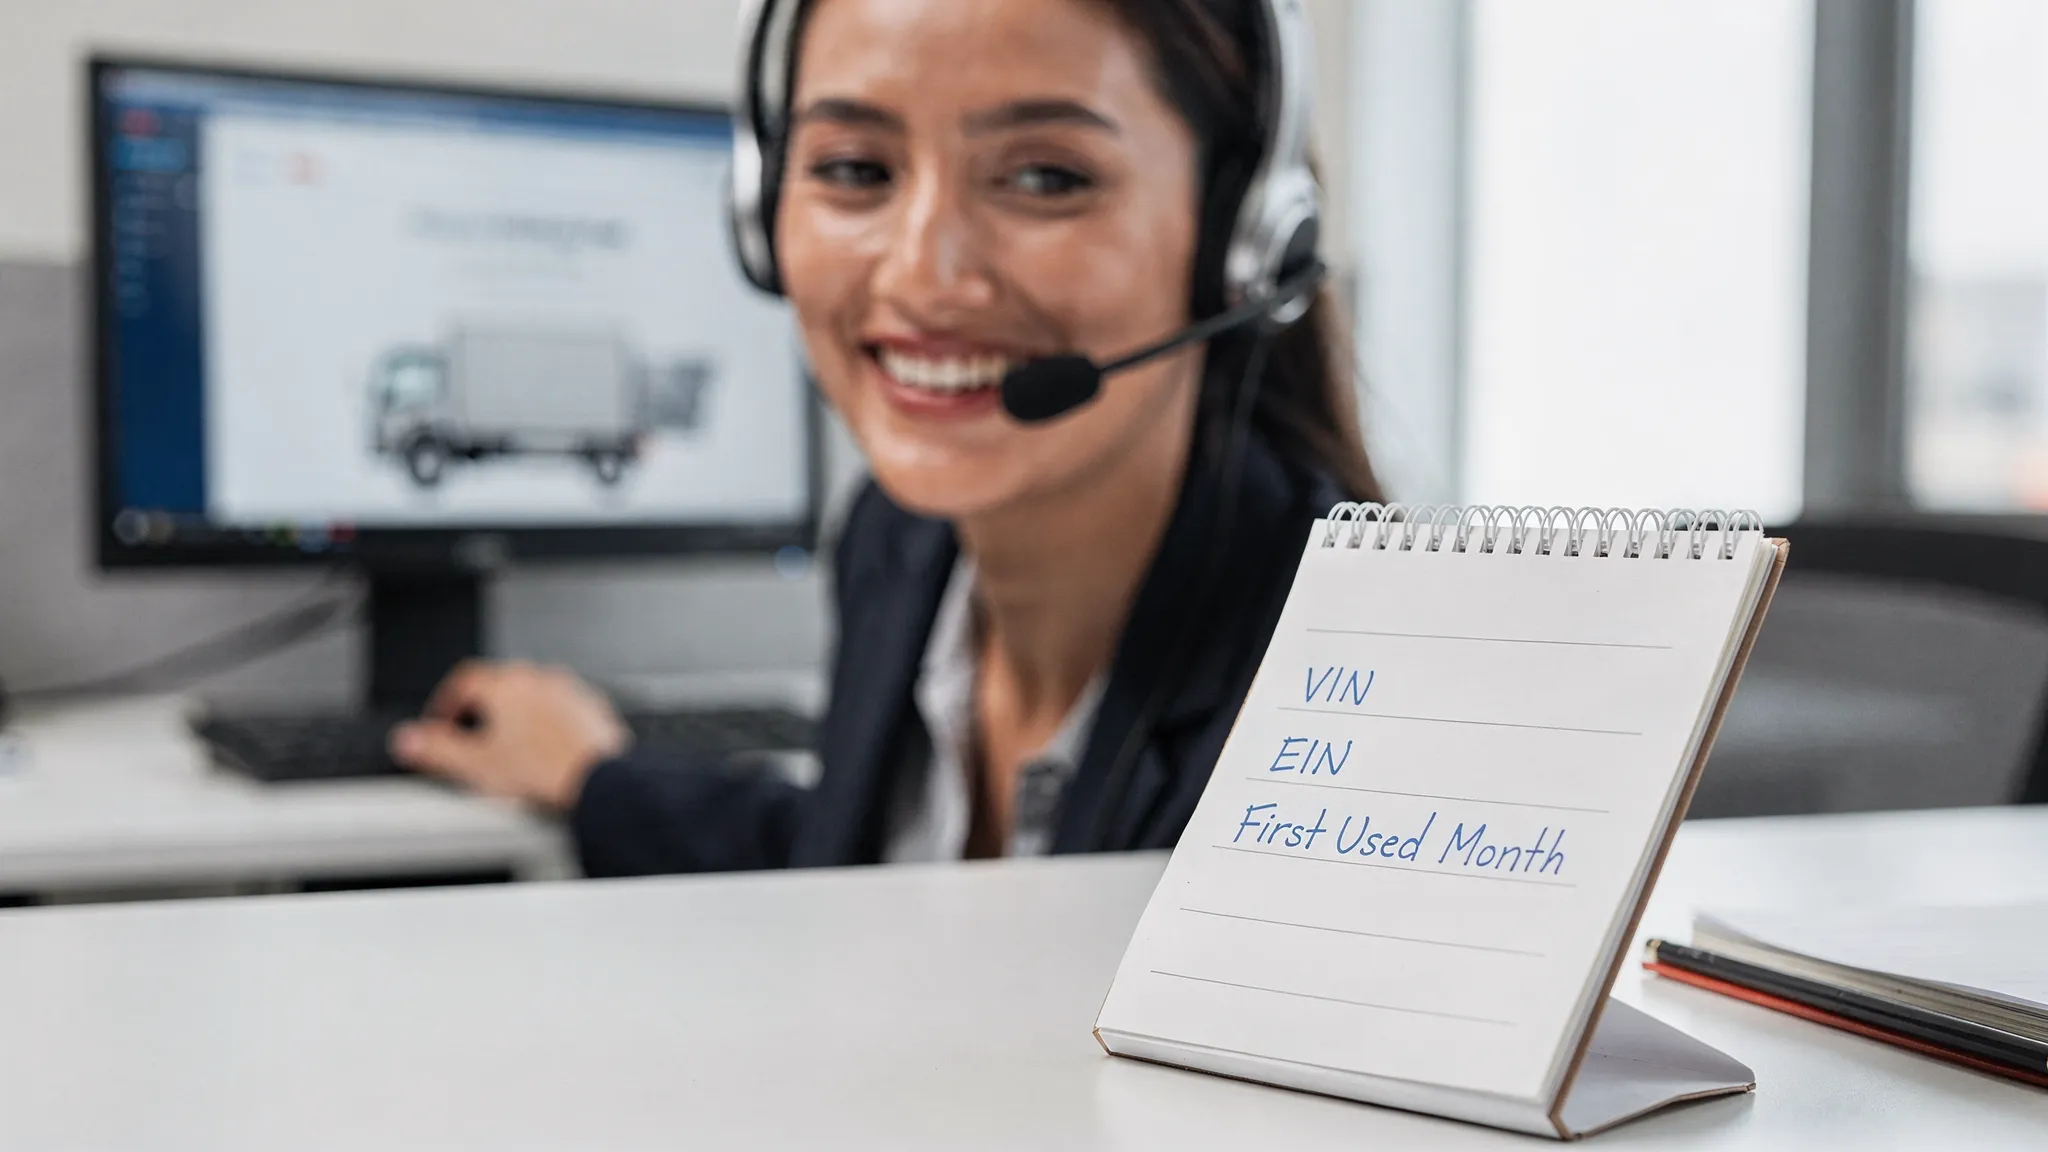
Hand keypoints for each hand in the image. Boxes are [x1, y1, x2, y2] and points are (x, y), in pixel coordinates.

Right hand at [388, 660, 629, 810]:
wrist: (599, 779)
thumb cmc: (544, 771)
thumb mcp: (477, 766)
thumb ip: (436, 751)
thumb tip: (407, 740)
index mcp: (506, 686)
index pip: (464, 681)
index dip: (446, 703)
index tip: (442, 724)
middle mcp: (539, 679)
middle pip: (499, 685)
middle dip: (481, 710)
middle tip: (472, 738)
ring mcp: (569, 691)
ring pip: (532, 696)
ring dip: (516, 715)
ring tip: (510, 748)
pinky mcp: (592, 708)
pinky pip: (561, 709)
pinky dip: (548, 723)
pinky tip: (545, 750)